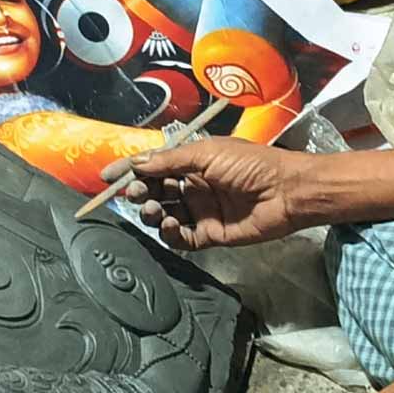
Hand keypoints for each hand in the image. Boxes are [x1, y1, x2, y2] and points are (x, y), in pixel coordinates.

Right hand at [101, 138, 308, 250]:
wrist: (286, 191)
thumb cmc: (249, 164)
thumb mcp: (206, 153)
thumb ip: (169, 161)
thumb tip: (137, 163)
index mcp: (191, 162)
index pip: (153, 166)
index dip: (129, 171)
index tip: (107, 178)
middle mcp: (192, 186)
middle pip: (155, 191)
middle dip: (140, 192)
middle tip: (136, 194)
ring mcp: (200, 211)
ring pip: (164, 215)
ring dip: (154, 212)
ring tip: (156, 210)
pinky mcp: (210, 234)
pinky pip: (182, 238)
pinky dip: (172, 234)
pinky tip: (173, 226)